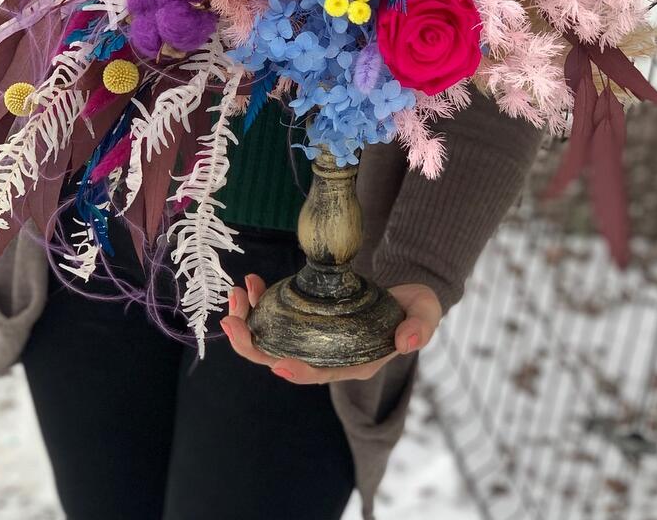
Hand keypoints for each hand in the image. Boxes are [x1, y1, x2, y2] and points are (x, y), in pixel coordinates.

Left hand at [221, 276, 441, 384]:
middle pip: (281, 359)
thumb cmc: (415, 311)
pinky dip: (260, 301)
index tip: (277, 363)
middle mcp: (327, 356)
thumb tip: (408, 342)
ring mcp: (312, 338)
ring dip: (249, 319)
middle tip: (231, 321)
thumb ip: (419, 329)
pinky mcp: (305, 319)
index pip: (320, 374)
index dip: (297, 372)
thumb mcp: (424, 316)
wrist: (407, 297)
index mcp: (353, 363)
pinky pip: (275, 316)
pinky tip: (253, 282)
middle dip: (252, 345)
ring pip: (271, 338)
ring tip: (238, 293)